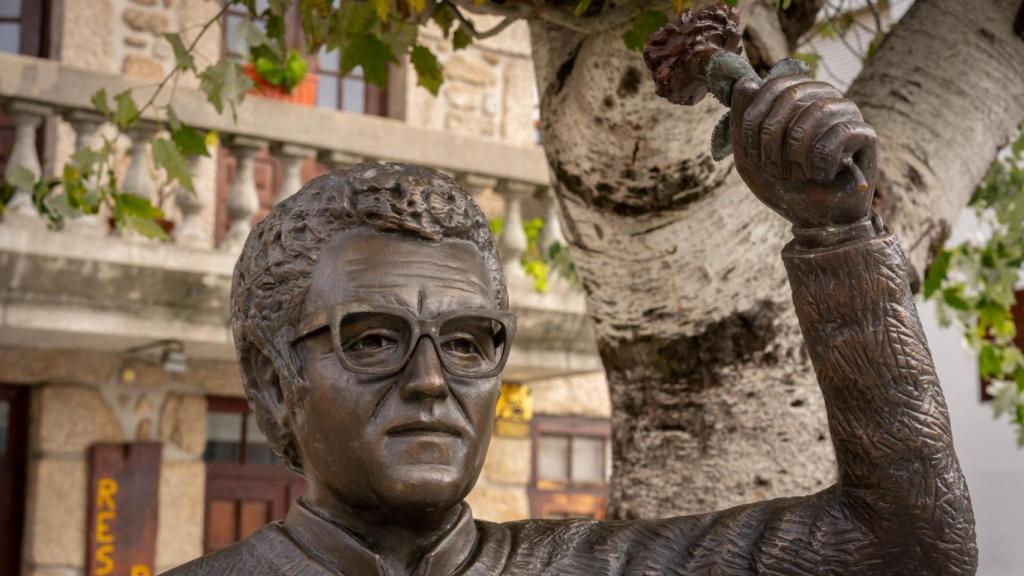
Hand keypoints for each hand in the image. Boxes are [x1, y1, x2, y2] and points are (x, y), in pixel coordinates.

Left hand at [729, 74, 877, 230]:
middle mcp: (824, 98)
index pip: (772, 87)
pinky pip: (840, 134)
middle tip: (775, 170)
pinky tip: (823, 176)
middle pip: (792, 96)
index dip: (755, 121)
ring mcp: (848, 113)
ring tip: (799, 174)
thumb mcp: (749, 157)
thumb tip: (745, 79)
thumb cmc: (783, 185)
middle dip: (773, 140)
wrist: (815, 220)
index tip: (753, 155)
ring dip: (797, 153)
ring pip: (817, 113)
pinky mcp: (866, 134)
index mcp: (796, 98)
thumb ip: (741, 121)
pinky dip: (822, 162)